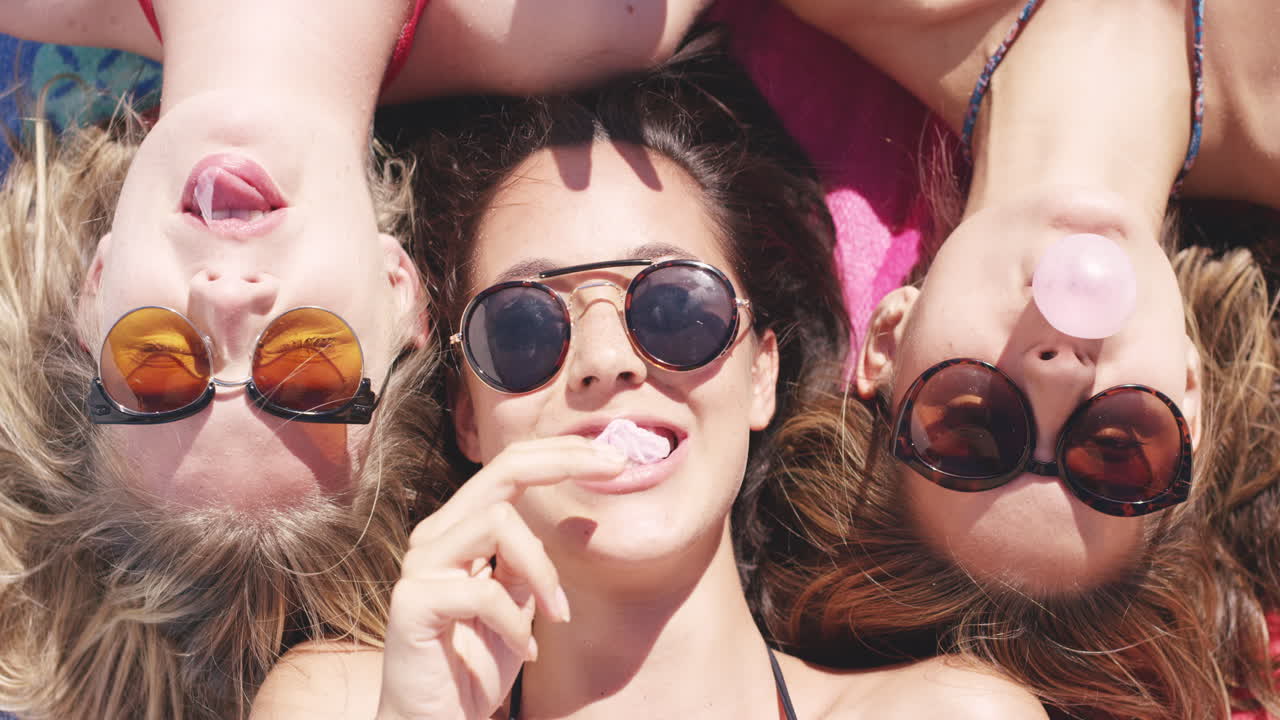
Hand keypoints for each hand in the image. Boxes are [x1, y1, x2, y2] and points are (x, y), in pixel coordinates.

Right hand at [375, 436, 625, 719]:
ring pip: (497, 525)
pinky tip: (524, 649)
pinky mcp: (413, 604)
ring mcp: (419, 567)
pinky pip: (481, 592)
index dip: (561, 453)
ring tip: (557, 614)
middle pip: (502, 472)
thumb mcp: (517, 601)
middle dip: (567, 463)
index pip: (509, 468)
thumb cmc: (476, 663)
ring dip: (543, 571)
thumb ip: (528, 560)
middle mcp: (435, 537)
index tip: (615, 458)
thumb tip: (573, 517)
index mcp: (460, 528)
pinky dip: (514, 623)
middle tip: (619, 469)